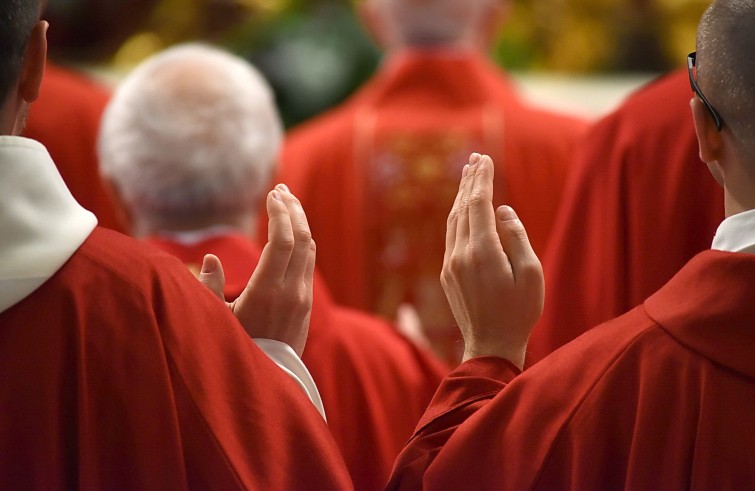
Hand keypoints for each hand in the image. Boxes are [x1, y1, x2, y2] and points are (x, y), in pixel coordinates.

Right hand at [199, 184, 315, 356]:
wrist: (268, 381)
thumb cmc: (234, 349)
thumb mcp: (215, 321)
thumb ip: (210, 288)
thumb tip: (209, 258)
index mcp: (267, 292)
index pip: (283, 241)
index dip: (280, 214)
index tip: (272, 193)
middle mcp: (291, 292)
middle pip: (301, 239)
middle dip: (292, 209)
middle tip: (281, 188)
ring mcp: (302, 299)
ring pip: (309, 249)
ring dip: (300, 222)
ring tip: (288, 202)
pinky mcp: (307, 305)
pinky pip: (309, 263)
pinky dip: (303, 240)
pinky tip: (294, 231)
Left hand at [441, 153, 543, 368]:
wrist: (490, 346)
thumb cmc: (519, 312)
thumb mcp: (531, 274)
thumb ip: (516, 237)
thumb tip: (501, 211)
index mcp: (482, 251)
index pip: (478, 204)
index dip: (482, 179)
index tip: (485, 158)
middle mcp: (460, 254)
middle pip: (462, 207)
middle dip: (470, 181)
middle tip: (475, 158)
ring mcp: (451, 264)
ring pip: (453, 221)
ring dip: (461, 196)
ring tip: (468, 175)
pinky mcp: (448, 274)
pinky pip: (451, 236)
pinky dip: (457, 216)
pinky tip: (463, 209)